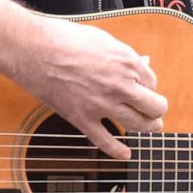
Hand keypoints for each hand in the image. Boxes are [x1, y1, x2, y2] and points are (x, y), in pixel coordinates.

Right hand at [6, 16, 167, 160]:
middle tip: (156, 112)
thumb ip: (125, 54)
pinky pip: (105, 141)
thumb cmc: (66, 38)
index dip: (149, 85)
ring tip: (151, 128)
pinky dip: (118, 151)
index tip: (142, 86)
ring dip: (149, 128)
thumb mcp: (103, 39)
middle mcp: (120, 85)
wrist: (35, 49)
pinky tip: (125, 154)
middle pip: (153, 107)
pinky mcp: (83, 119)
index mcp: (127, 62)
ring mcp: (102, 104)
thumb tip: (144, 62)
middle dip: (157, 110)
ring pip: (138, 125)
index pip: (152, 81)